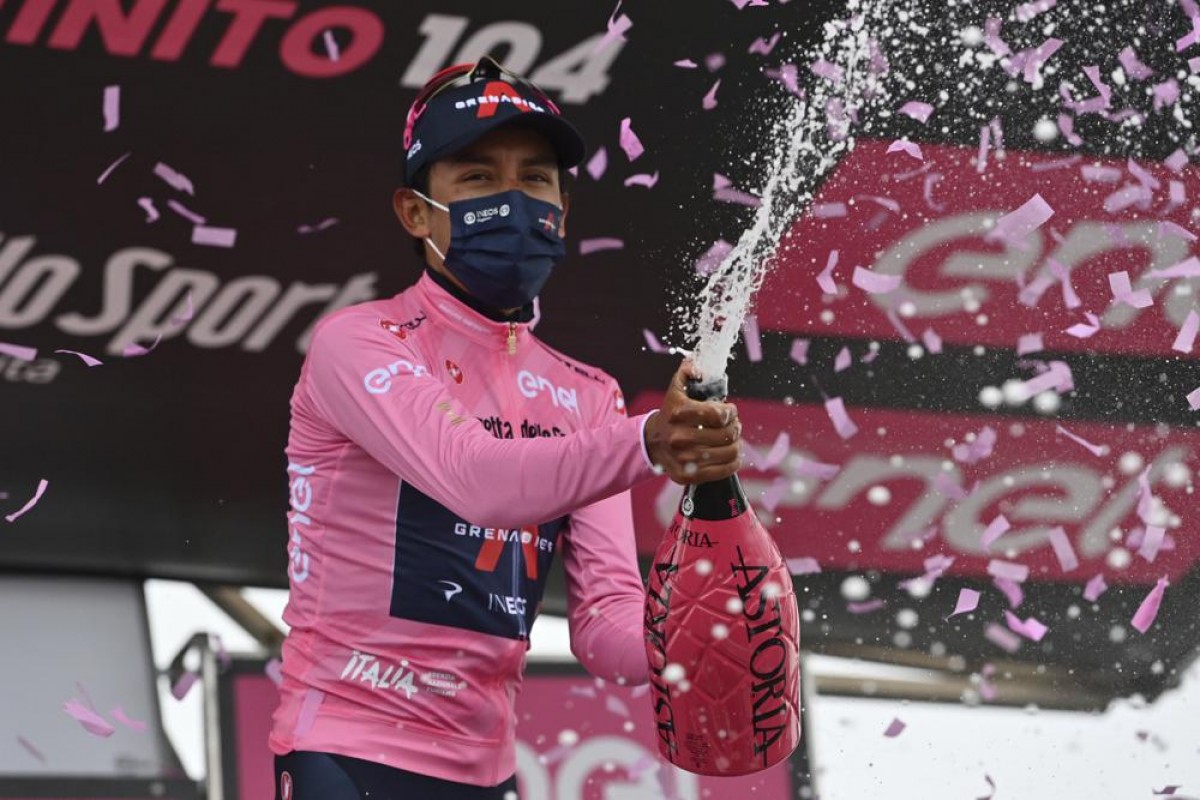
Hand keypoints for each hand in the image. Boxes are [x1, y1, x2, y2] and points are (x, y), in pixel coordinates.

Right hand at [643, 360, 741, 484]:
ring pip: (729, 452)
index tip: (730, 411)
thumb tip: (696, 365)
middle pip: (727, 434)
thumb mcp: (675, 390)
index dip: (731, 412)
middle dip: (736, 427)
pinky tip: (731, 455)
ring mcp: (684, 459)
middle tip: (734, 425)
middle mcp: (679, 437)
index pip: (718, 414)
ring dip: (737, 444)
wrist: (652, 443)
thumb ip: (687, 372)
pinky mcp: (688, 475)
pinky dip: (734, 462)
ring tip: (732, 439)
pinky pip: (724, 470)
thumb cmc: (671, 414)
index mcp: (678, 413)